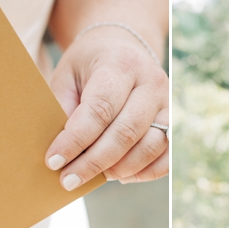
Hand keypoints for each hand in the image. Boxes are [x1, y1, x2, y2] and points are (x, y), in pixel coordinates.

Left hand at [45, 26, 168, 189]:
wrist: (124, 47)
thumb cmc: (89, 65)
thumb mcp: (67, 75)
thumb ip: (63, 108)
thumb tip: (61, 152)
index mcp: (120, 63)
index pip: (100, 108)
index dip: (76, 139)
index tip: (54, 160)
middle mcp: (151, 81)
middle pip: (125, 131)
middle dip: (94, 162)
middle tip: (68, 179)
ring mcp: (168, 102)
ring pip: (150, 146)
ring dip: (119, 169)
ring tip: (91, 178)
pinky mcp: (174, 120)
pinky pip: (167, 155)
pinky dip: (145, 172)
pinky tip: (119, 176)